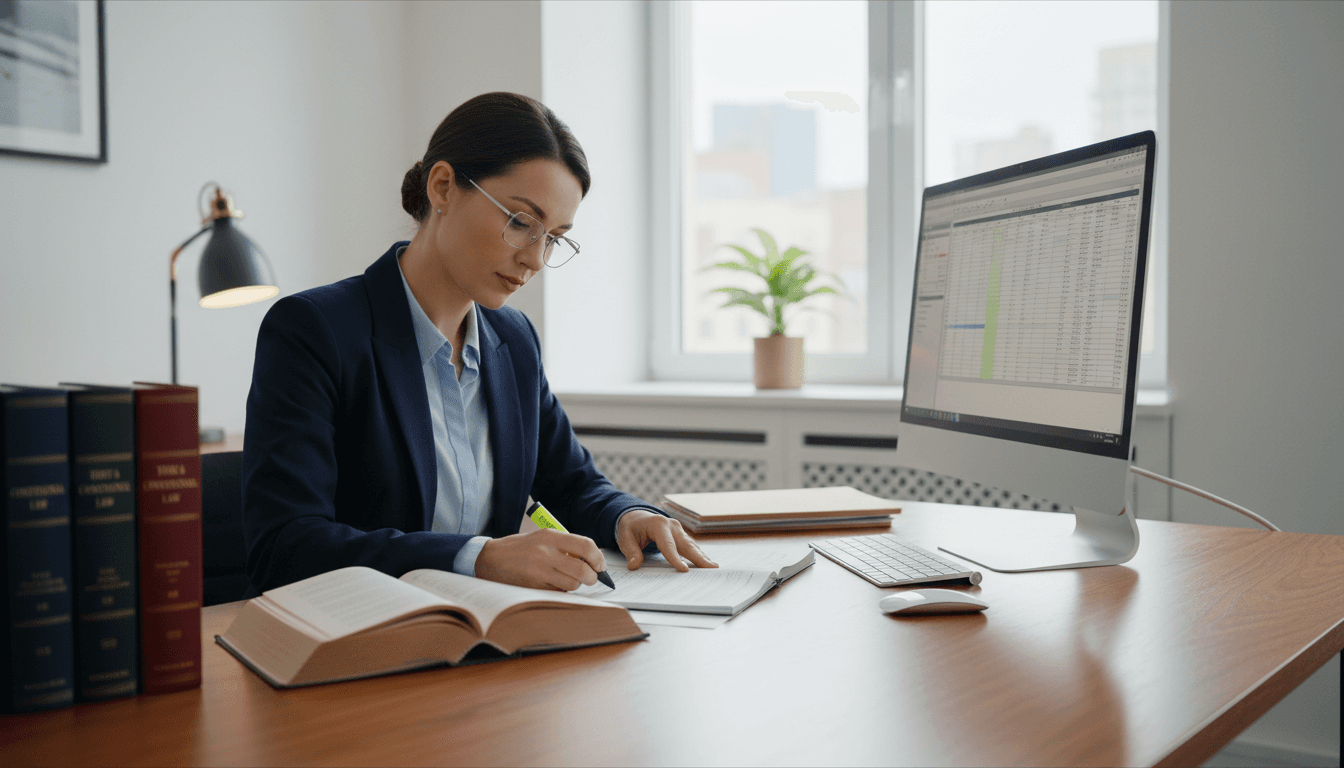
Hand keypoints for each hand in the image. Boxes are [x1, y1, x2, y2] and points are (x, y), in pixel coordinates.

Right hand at [475, 529, 605, 590]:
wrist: (491, 559)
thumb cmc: (521, 548)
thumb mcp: (542, 538)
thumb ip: (566, 545)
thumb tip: (592, 559)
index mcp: (550, 536)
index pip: (586, 546)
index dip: (598, 558)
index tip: (600, 565)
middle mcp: (546, 553)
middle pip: (583, 570)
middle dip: (592, 577)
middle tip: (590, 577)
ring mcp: (539, 571)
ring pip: (572, 584)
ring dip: (575, 585)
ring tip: (567, 579)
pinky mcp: (534, 587)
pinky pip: (558, 593)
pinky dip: (561, 592)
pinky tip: (554, 585)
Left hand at [616, 509, 717, 571]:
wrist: (635, 517)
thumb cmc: (631, 528)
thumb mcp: (625, 538)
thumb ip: (631, 552)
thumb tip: (634, 566)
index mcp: (658, 524)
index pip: (668, 545)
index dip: (675, 558)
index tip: (684, 570)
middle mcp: (672, 525)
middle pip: (686, 544)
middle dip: (699, 557)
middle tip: (711, 569)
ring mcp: (678, 529)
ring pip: (691, 545)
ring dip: (702, 557)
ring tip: (713, 568)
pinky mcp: (680, 535)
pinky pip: (690, 546)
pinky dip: (699, 555)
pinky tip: (706, 564)